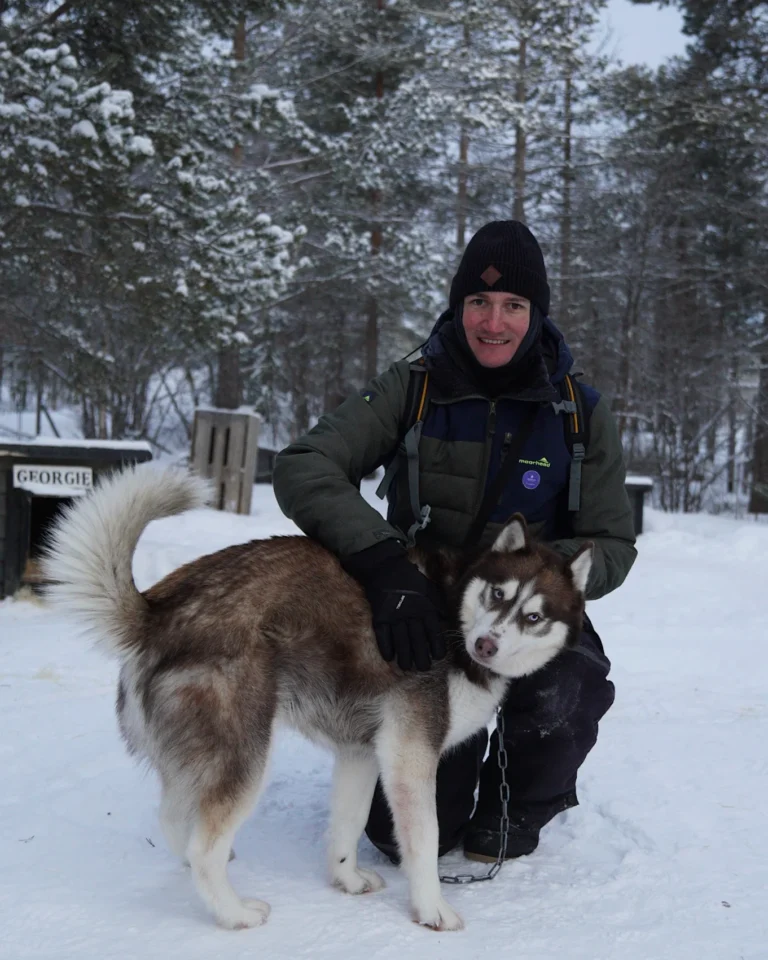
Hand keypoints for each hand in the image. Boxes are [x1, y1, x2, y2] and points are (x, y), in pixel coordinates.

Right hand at [342, 543, 446, 670]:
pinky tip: (389, 658)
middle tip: (423, 667)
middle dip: (421, 656)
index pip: (433, 631)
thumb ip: (437, 605)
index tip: (438, 657)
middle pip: (417, 640)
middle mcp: (411, 615)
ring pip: (401, 641)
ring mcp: (394, 617)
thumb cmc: (411, 579)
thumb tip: (446, 619)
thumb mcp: (429, 589)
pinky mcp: (380, 616)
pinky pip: (383, 635)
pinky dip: (386, 647)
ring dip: (405, 656)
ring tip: (407, 667)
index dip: (436, 645)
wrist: (385, 568)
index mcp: (425, 608)